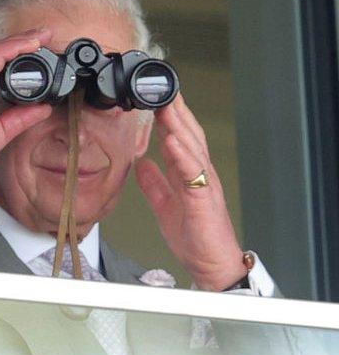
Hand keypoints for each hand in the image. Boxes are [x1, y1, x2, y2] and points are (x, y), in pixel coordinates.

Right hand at [0, 30, 53, 150]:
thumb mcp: (4, 127)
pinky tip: (29, 44)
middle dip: (23, 40)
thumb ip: (23, 116)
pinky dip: (12, 47)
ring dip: (20, 40)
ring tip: (40, 35)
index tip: (41, 46)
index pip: (0, 61)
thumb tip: (44, 107)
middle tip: (45, 34)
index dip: (20, 51)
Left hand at [135, 94, 246, 290]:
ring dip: (179, 126)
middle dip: (175, 111)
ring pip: (192, 149)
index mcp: (190, 174)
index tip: (153, 96)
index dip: (169, 117)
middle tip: (160, 89)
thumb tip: (142, 163)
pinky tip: (172, 142)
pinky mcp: (204, 201)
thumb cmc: (195, 237)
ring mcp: (204, 186)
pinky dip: (183, 157)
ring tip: (165, 106)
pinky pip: (193, 175)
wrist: (211, 265)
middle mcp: (200, 175)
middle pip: (189, 136)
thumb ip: (155, 184)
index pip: (180, 138)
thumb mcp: (166, 205)